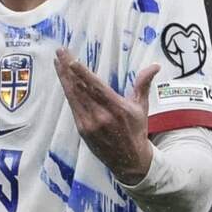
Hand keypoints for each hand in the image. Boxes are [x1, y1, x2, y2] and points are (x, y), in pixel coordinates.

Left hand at [54, 48, 159, 184]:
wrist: (130, 161)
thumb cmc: (136, 131)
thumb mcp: (141, 107)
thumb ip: (143, 84)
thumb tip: (155, 66)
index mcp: (117, 108)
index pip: (96, 87)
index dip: (82, 73)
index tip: (71, 60)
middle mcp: (102, 116)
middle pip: (81, 88)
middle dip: (68, 69)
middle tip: (60, 51)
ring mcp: (89, 123)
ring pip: (73, 96)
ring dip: (64, 77)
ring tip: (57, 61)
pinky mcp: (82, 129)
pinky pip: (73, 106)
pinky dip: (67, 91)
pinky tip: (63, 79)